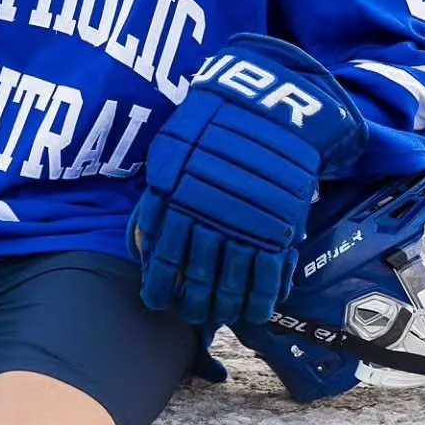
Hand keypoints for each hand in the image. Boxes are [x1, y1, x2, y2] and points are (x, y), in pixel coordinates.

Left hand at [130, 34, 367, 329]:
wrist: (266, 106)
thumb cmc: (211, 122)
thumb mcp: (170, 149)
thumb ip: (157, 196)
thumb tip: (144, 238)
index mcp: (181, 202)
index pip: (163, 260)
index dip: (158, 287)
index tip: (154, 302)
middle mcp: (213, 221)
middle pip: (198, 279)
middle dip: (192, 304)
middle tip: (189, 315)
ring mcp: (248, 228)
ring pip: (233, 284)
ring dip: (225, 307)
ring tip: (219, 318)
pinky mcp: (280, 229)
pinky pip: (269, 277)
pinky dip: (262, 299)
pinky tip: (254, 312)